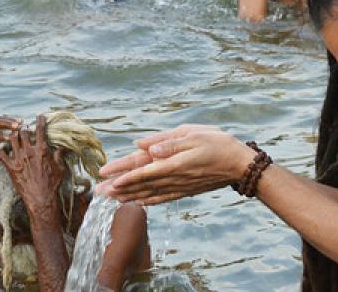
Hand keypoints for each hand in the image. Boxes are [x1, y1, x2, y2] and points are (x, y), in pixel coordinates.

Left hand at [0, 115, 66, 214]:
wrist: (41, 198)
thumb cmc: (53, 183)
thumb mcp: (61, 168)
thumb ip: (59, 155)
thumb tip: (63, 146)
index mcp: (42, 150)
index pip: (41, 130)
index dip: (40, 121)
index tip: (39, 116)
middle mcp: (29, 151)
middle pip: (23, 132)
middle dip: (24, 127)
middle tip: (24, 126)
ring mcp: (18, 159)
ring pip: (11, 139)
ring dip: (13, 135)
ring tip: (14, 135)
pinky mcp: (10, 167)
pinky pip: (1, 154)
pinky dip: (1, 149)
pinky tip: (2, 148)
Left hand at [95, 124, 254, 204]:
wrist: (240, 164)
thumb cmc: (218, 143)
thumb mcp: (193, 134)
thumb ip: (167, 142)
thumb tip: (142, 146)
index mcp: (173, 162)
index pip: (142, 170)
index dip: (122, 174)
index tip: (105, 176)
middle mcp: (174, 178)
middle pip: (141, 184)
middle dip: (118, 188)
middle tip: (98, 192)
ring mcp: (180, 187)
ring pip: (149, 193)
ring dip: (129, 196)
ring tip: (111, 199)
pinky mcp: (186, 190)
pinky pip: (163, 198)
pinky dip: (148, 201)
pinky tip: (139, 203)